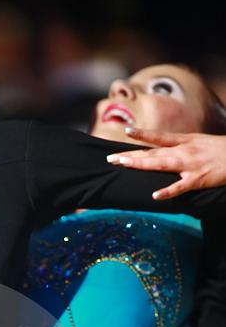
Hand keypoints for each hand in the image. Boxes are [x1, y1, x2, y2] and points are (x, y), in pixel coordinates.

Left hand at [106, 128, 225, 200]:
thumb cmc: (219, 150)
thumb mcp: (198, 142)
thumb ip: (180, 145)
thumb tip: (161, 148)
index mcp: (184, 141)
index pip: (159, 137)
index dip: (142, 134)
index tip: (126, 130)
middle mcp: (184, 151)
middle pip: (153, 153)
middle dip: (131, 155)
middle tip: (111, 158)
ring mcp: (190, 165)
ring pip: (162, 165)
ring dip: (142, 165)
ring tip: (124, 165)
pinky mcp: (198, 180)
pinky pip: (180, 187)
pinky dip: (168, 191)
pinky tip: (155, 195)